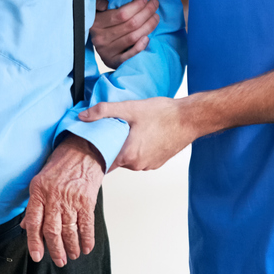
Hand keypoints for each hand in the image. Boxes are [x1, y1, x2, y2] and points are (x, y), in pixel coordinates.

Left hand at [22, 134, 104, 266]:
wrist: (83, 150)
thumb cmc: (60, 165)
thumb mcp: (40, 180)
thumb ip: (33, 204)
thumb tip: (25, 226)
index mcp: (38, 191)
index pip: (33, 221)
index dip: (34, 241)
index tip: (37, 256)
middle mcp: (54, 196)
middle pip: (52, 230)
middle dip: (55, 250)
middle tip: (59, 261)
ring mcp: (71, 199)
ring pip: (69, 230)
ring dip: (71, 247)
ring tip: (71, 256)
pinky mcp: (87, 200)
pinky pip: (86, 225)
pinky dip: (86, 239)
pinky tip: (85, 248)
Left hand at [78, 97, 198, 170]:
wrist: (190, 118)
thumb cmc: (163, 114)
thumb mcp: (129, 108)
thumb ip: (103, 112)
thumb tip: (83, 116)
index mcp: (129, 155)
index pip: (103, 163)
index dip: (96, 154)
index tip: (92, 145)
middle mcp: (138, 165)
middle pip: (115, 160)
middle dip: (112, 147)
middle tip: (112, 131)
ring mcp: (149, 165)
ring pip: (129, 159)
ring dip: (126, 148)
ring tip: (128, 131)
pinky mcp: (158, 162)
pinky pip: (141, 158)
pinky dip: (138, 148)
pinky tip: (142, 134)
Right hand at [90, 0, 158, 68]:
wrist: (92, 47)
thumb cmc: (101, 25)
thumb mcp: (97, 11)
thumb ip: (100, 2)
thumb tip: (110, 1)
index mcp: (96, 23)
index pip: (121, 14)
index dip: (136, 5)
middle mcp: (101, 38)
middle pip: (130, 24)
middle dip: (147, 12)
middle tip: (154, 4)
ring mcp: (107, 51)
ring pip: (133, 37)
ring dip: (148, 26)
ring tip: (155, 17)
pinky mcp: (113, 62)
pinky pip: (129, 55)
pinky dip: (140, 47)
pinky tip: (148, 38)